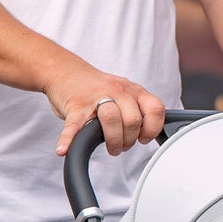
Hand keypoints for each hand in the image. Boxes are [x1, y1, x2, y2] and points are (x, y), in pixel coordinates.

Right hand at [48, 65, 166, 156]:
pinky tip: (64, 149)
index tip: (143, 138)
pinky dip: (68, 139)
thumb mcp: (125, 92)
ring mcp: (95, 98)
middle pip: (133, 120)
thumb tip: (158, 124)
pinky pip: (74, 125)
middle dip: (129, 140)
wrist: (66, 72)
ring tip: (111, 148)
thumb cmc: (97, 89)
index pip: (155, 108)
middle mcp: (117, 91)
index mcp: (133, 90)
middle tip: (121, 146)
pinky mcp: (75, 106)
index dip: (153, 128)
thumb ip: (140, 106)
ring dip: (113, 141)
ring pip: (111, 120)